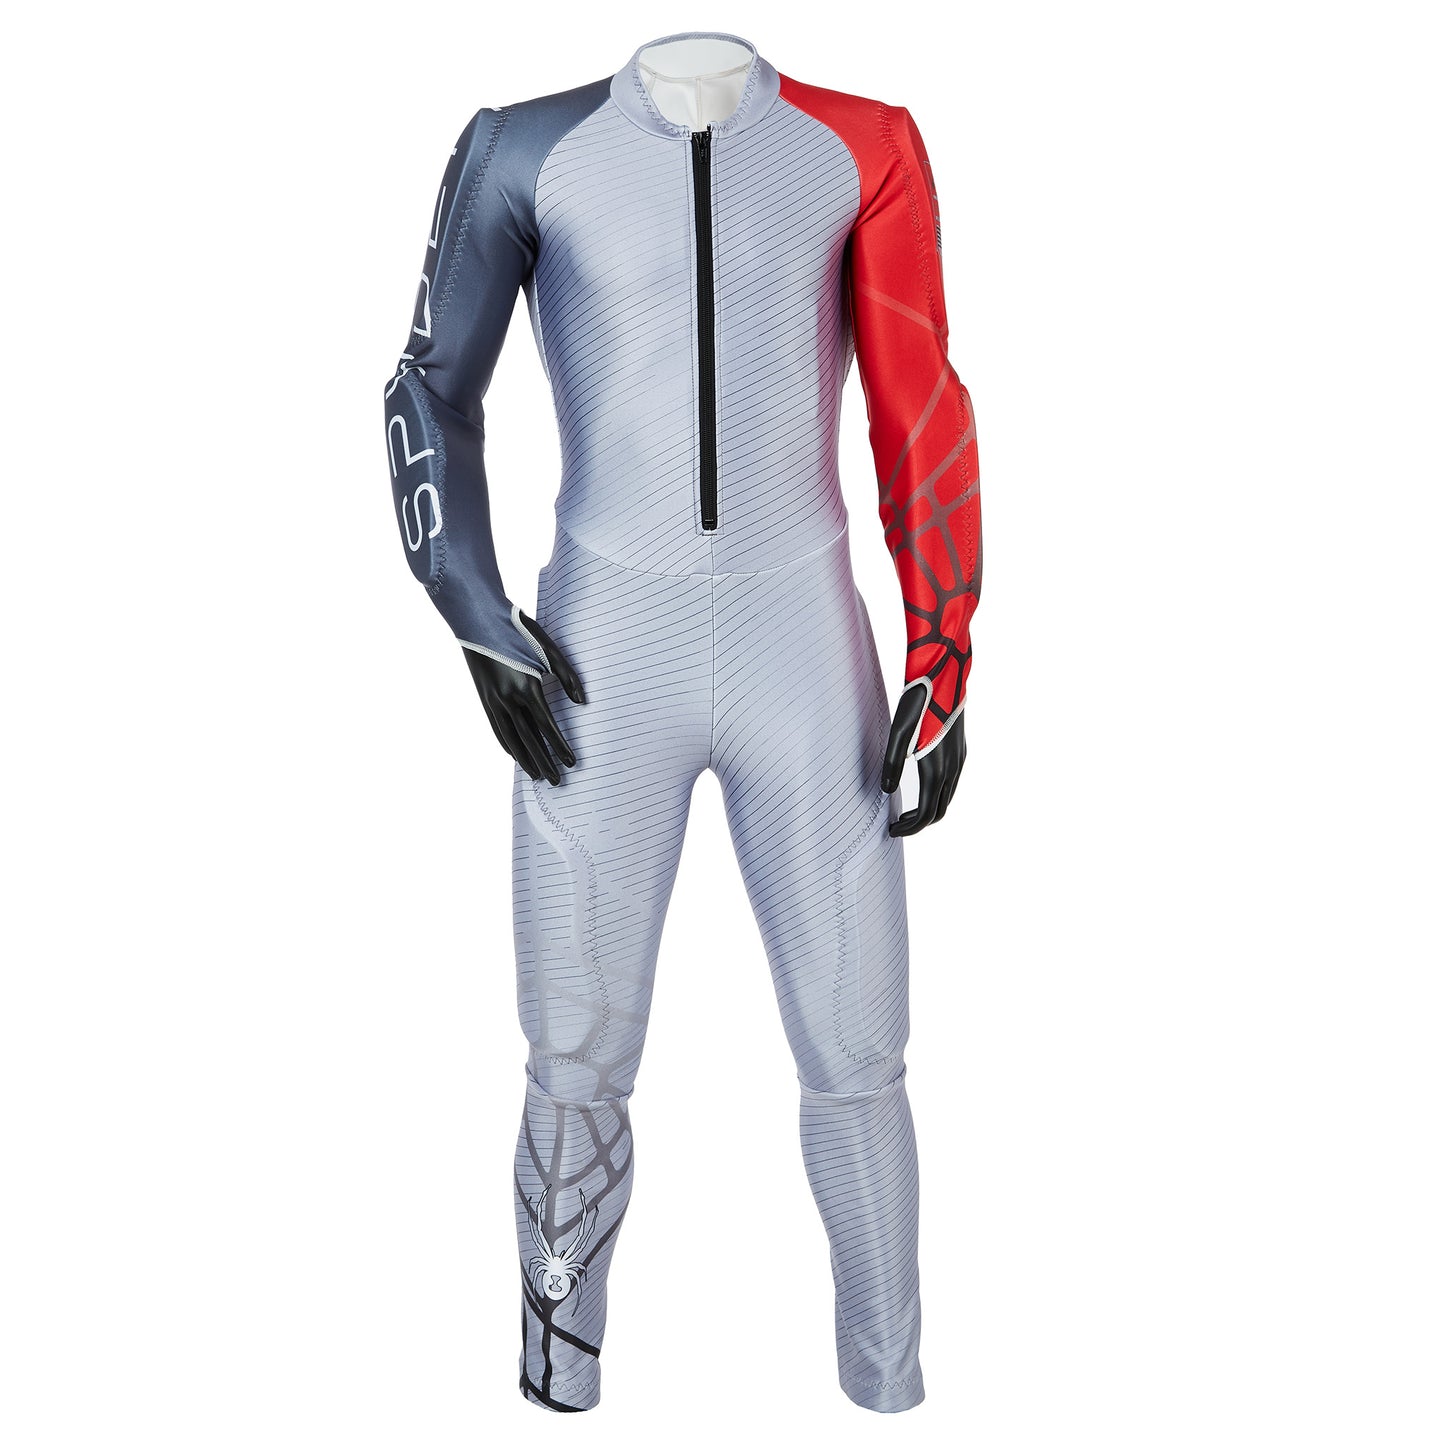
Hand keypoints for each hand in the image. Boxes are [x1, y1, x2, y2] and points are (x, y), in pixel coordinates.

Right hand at [463, 612, 585, 784]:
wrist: (478, 619)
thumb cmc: (518, 630)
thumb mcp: (548, 646)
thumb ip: (567, 674)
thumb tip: (581, 701)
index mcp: (527, 686)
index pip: (547, 726)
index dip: (560, 746)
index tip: (571, 762)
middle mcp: (509, 698)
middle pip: (530, 739)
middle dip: (545, 762)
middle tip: (557, 781)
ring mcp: (493, 701)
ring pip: (511, 739)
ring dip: (525, 760)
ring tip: (537, 775)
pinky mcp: (484, 699)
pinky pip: (497, 729)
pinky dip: (507, 745)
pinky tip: (515, 756)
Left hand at [880, 686, 965, 836]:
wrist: (945, 678)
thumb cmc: (918, 703)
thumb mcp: (898, 733)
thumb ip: (892, 764)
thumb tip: (886, 790)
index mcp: (936, 769)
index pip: (926, 814)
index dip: (909, 828)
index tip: (891, 831)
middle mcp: (952, 769)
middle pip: (939, 811)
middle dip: (918, 824)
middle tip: (896, 825)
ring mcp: (959, 760)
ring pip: (947, 799)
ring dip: (928, 811)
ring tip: (906, 812)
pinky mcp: (960, 752)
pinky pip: (951, 784)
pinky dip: (936, 796)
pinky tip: (920, 789)